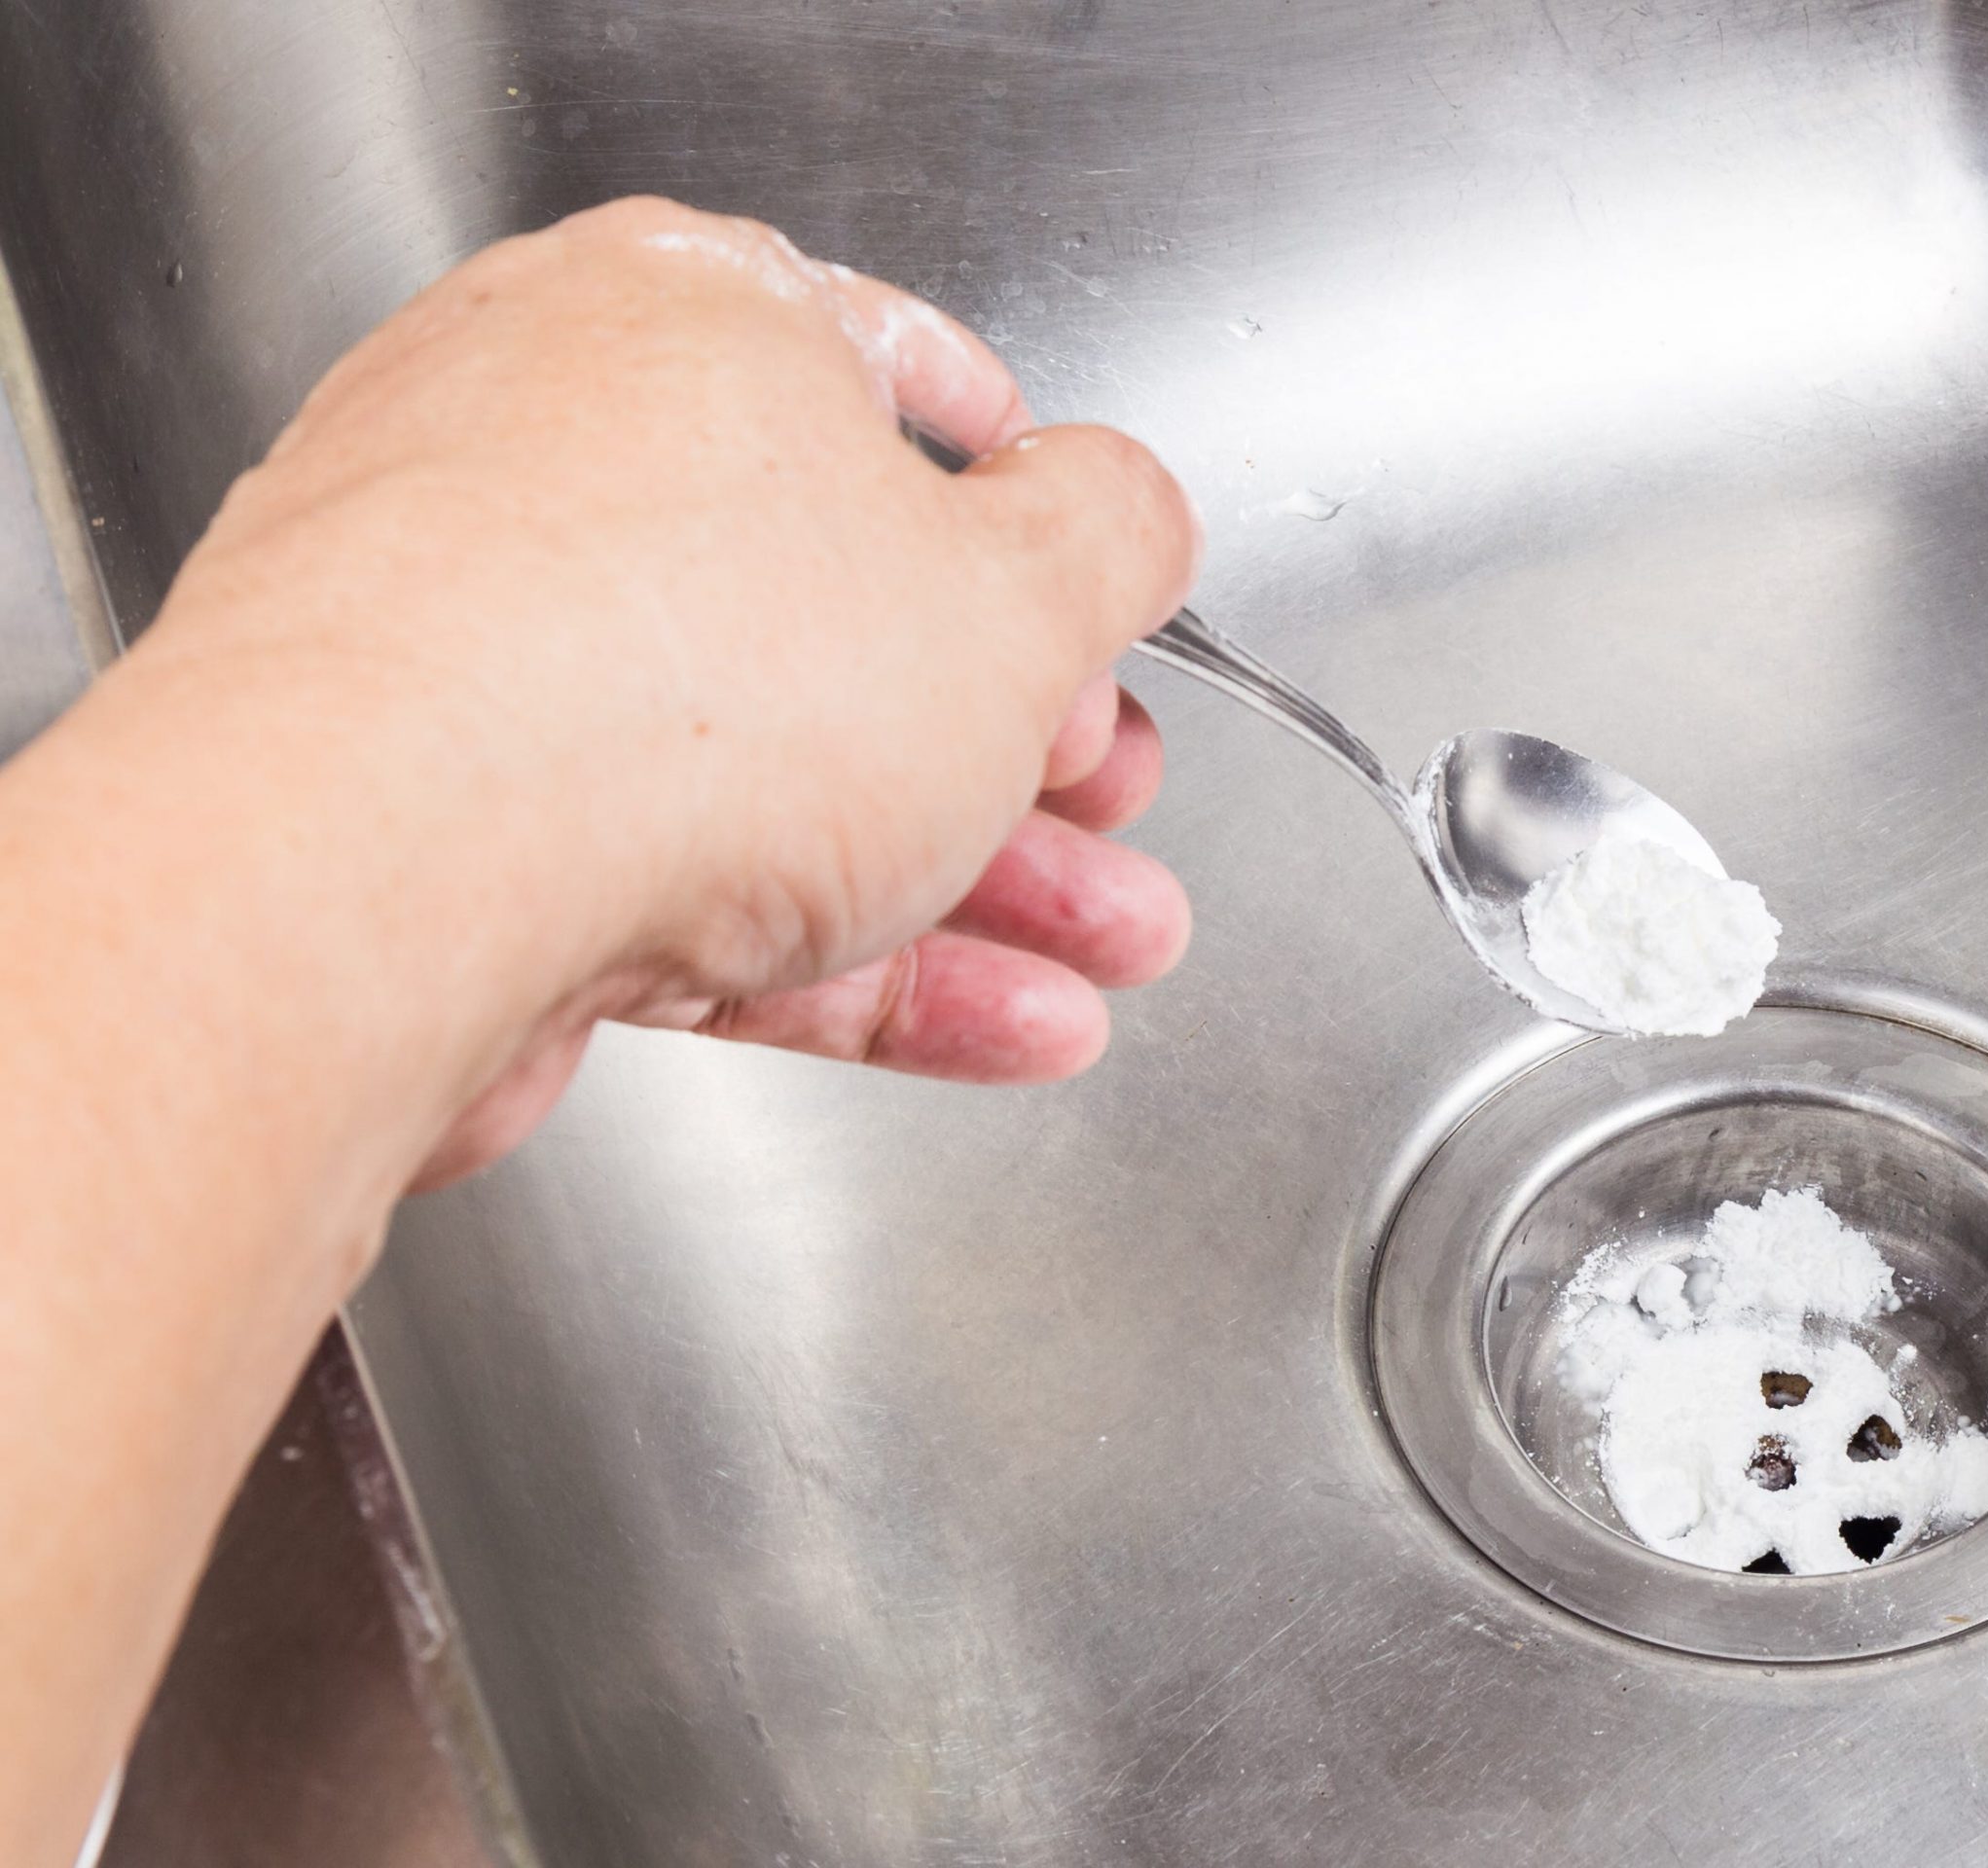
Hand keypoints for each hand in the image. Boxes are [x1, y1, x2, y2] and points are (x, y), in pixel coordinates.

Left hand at [141, 196, 1200, 1188]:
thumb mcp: (1014, 590)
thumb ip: (1108, 539)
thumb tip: (1132, 512)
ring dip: (983, 876)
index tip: (1086, 575)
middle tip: (1118, 799)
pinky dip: (860, 958)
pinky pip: (705, 887)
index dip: (1026, 495)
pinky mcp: (465, 838)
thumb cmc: (664, 680)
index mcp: (685, 329)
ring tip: (1109, 944)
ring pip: (787, 770)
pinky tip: (999, 1021)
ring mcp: (497, 660)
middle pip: (851, 609)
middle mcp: (564, 468)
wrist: (372, 883)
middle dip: (1032, 738)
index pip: (889, 378)